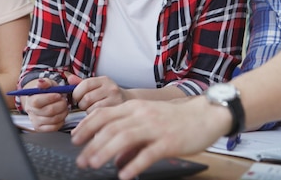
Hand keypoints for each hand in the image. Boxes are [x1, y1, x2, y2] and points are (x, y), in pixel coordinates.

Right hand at [23, 78, 69, 131]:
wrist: (43, 101)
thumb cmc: (47, 92)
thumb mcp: (47, 84)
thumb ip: (45, 82)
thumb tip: (41, 82)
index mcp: (30, 99)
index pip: (38, 101)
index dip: (50, 98)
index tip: (59, 95)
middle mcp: (31, 111)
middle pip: (49, 111)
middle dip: (61, 105)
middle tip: (64, 100)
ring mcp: (35, 121)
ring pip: (53, 120)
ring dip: (63, 112)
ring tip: (64, 107)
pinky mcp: (40, 128)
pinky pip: (54, 128)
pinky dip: (61, 121)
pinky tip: (61, 115)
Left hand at [69, 74, 127, 112]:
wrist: (128, 102)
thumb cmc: (108, 95)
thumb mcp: (97, 86)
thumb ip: (82, 83)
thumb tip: (68, 77)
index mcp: (104, 80)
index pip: (85, 84)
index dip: (77, 92)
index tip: (76, 97)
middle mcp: (111, 88)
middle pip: (87, 98)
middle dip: (81, 104)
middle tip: (84, 105)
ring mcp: (115, 99)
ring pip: (91, 108)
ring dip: (87, 111)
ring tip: (92, 109)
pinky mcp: (116, 110)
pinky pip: (98, 115)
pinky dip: (93, 116)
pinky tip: (97, 114)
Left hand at [71, 97, 228, 179]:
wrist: (205, 116)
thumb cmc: (175, 119)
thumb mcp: (148, 121)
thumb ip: (130, 138)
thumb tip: (116, 161)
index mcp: (135, 107)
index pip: (103, 114)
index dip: (87, 126)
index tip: (75, 139)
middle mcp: (142, 115)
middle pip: (110, 128)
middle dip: (92, 145)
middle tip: (81, 160)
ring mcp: (155, 127)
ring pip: (124, 138)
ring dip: (106, 152)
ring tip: (95, 165)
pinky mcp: (168, 142)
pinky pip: (147, 154)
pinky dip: (133, 164)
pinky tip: (124, 174)